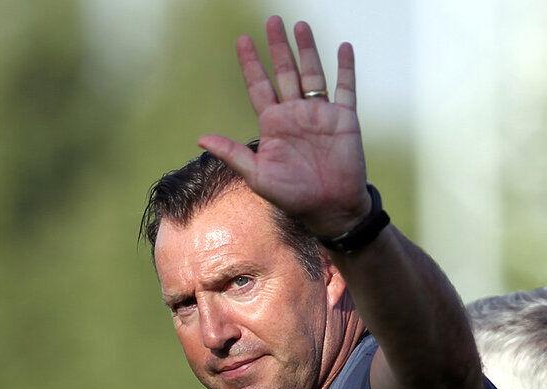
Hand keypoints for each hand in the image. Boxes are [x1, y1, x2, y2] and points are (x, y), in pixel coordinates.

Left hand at [199, 17, 370, 237]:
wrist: (330, 209)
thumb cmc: (293, 197)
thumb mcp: (258, 176)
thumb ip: (233, 153)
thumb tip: (201, 139)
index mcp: (273, 124)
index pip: (259, 86)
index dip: (251, 63)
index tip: (242, 40)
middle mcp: (295, 114)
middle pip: (285, 72)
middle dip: (278, 47)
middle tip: (272, 20)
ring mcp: (320, 114)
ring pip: (312, 74)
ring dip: (307, 49)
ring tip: (300, 26)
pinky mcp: (344, 119)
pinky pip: (345, 88)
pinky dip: (345, 68)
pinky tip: (344, 48)